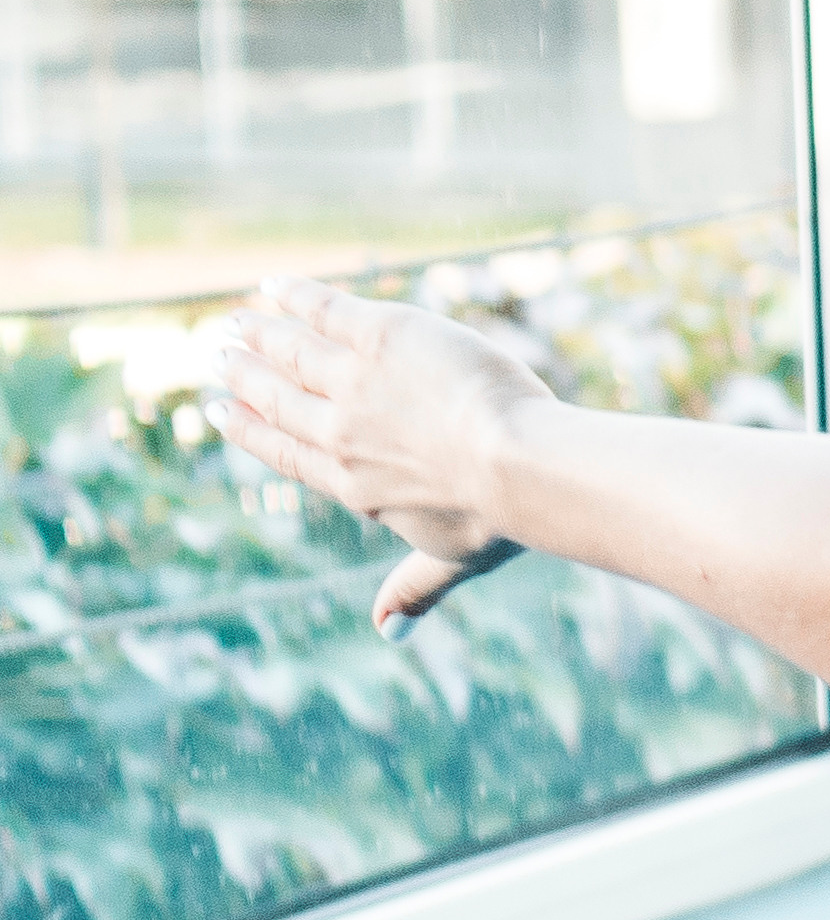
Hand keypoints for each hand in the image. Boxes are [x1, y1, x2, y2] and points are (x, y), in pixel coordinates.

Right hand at [197, 282, 558, 634]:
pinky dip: (297, 296)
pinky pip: (327, 310)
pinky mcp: (387, 336)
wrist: (519, 467)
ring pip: (293, 351)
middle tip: (219, 355)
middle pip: (278, 398)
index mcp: (349, 484)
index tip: (220, 413)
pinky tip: (275, 285)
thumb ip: (414, 591)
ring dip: (262, 334)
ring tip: (239, 321)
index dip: (248, 430)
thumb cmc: (498, 518)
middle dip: (245, 375)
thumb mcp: (452, 561)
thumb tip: (390, 634)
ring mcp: (356, 382)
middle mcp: (339, 432)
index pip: (284, 452)